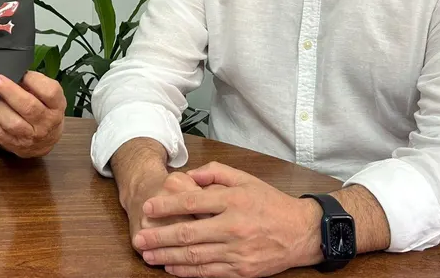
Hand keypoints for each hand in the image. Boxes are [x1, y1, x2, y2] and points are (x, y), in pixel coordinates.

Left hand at [0, 71, 65, 157]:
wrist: (47, 139)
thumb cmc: (47, 112)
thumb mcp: (50, 96)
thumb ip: (36, 84)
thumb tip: (15, 75)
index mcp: (56, 106)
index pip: (49, 92)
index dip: (33, 80)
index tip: (22, 74)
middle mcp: (46, 123)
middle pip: (28, 107)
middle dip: (9, 91)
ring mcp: (30, 136)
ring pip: (11, 122)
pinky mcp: (15, 145)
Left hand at [134, 162, 323, 277]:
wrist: (301, 232)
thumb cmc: (270, 203)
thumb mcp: (246, 178)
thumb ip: (215, 172)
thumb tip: (188, 176)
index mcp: (234, 200)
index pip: (192, 202)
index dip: (166, 206)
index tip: (147, 208)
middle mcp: (233, 226)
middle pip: (188, 232)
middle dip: (159, 237)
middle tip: (138, 239)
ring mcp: (237, 250)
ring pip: (195, 255)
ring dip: (167, 256)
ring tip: (148, 255)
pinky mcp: (240, 269)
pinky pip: (208, 272)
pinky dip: (187, 272)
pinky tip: (171, 268)